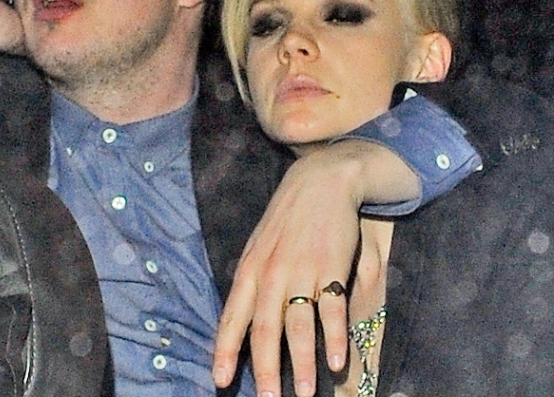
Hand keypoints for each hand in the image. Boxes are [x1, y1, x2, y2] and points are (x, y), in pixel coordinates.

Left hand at [212, 139, 418, 396]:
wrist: (320, 180)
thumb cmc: (287, 218)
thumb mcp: (259, 244)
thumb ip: (251, 280)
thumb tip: (242, 320)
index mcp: (250, 268)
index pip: (233, 315)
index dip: (225, 349)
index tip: (219, 381)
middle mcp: (272, 272)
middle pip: (265, 329)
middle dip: (265, 370)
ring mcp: (302, 269)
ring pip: (298, 324)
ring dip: (302, 363)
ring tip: (305, 394)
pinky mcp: (331, 265)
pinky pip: (332, 308)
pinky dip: (333, 336)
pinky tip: (337, 361)